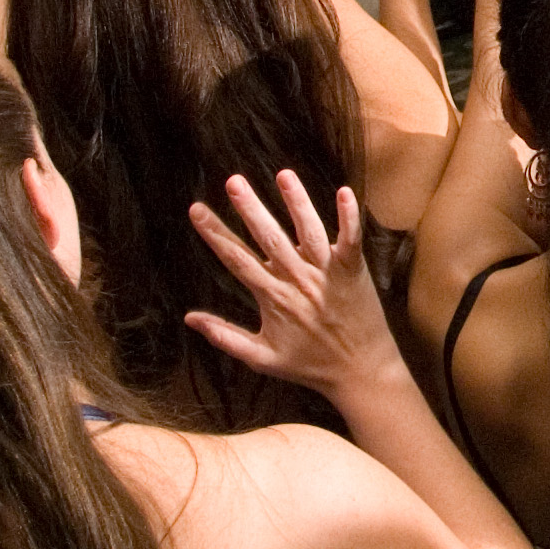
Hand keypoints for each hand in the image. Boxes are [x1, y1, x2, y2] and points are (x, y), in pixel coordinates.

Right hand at [185, 169, 411, 402]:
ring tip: (283, 176)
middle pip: (269, 238)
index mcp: (273, 298)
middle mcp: (298, 281)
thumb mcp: (261, 358)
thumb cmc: (309, 365)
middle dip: (250, 209)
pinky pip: (351, 240)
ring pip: (309, 231)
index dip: (215, 233)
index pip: (237, 259)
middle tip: (234, 182)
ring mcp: (327, 273)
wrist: (360, 372)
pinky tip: (344, 191)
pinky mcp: (353, 270)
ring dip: (296, 202)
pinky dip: (348, 217)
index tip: (196, 209)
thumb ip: (225, 337)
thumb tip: (189, 318)